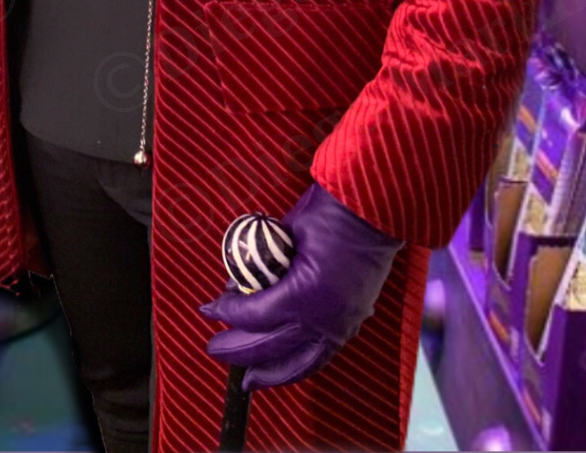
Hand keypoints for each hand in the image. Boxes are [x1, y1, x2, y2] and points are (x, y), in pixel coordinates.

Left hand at [199, 183, 400, 391]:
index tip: (210, 310)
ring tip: (248, 379)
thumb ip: (260, 262)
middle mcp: (323, 318)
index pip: (256, 315)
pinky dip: (300, 364)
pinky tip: (285, 367)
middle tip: (214, 347)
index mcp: (304, 293)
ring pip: (300, 363)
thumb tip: (235, 282)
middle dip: (238, 349)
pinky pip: (322, 355)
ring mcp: (341, 324)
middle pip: (271, 346)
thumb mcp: (285, 232)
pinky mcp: (353, 321)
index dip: (229, 314)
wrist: (375, 206)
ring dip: (271, 372)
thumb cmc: (330, 211)